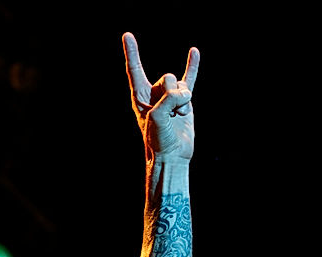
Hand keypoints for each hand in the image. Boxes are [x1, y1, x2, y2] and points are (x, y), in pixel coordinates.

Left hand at [123, 32, 199, 160]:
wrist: (172, 155)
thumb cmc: (159, 139)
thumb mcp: (158, 116)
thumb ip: (169, 98)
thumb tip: (184, 92)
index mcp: (140, 97)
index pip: (135, 70)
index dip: (131, 53)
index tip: (127, 35)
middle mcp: (154, 94)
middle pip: (166, 78)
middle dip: (172, 93)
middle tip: (170, 114)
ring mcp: (169, 96)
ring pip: (180, 84)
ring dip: (183, 102)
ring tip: (178, 117)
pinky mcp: (184, 101)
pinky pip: (189, 79)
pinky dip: (192, 66)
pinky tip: (194, 52)